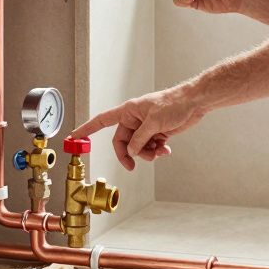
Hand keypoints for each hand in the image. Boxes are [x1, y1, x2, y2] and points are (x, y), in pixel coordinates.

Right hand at [68, 87, 207, 169]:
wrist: (194, 103)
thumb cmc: (174, 104)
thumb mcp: (153, 123)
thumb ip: (140, 139)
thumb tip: (131, 151)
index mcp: (128, 111)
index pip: (102, 121)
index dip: (87, 129)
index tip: (74, 137)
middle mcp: (134, 119)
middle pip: (122, 142)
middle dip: (130, 154)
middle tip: (133, 165)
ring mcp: (145, 127)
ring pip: (137, 147)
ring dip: (146, 154)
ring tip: (159, 151)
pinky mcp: (157, 133)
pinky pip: (150, 147)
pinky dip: (156, 151)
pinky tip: (165, 150)